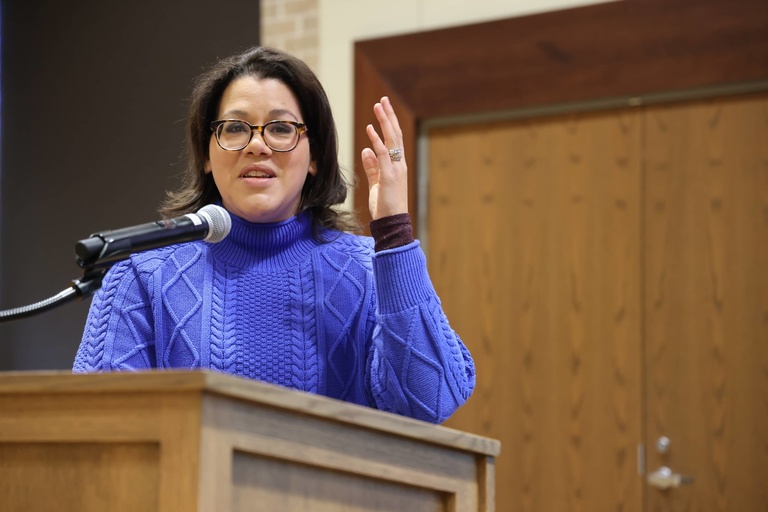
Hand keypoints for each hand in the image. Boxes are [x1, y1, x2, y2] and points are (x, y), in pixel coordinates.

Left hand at [361, 96, 407, 219]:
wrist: (392, 222)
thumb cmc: (385, 206)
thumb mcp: (376, 183)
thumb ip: (372, 167)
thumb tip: (365, 150)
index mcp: (397, 165)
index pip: (394, 139)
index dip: (389, 123)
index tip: (383, 108)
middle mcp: (399, 164)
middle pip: (395, 134)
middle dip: (389, 116)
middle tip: (383, 100)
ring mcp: (396, 168)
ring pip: (391, 140)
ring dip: (384, 122)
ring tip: (378, 106)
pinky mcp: (389, 176)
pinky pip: (383, 154)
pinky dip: (377, 140)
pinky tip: (370, 129)